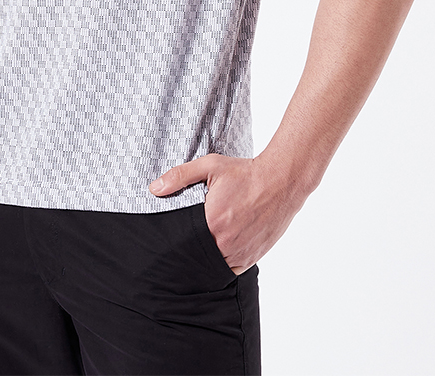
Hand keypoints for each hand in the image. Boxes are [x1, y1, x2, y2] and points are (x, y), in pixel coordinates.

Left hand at [148, 154, 301, 273]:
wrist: (281, 181)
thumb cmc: (245, 172)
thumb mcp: (210, 165)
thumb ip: (180, 176)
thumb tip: (154, 188)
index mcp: (212, 222)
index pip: (184, 245)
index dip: (175, 246)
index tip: (167, 246)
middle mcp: (226, 242)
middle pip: (198, 258)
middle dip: (189, 254)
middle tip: (180, 250)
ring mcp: (241, 252)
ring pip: (215, 267)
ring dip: (206, 261)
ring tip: (198, 252)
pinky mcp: (254, 256)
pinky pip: (232, 269)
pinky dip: (223, 265)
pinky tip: (216, 255)